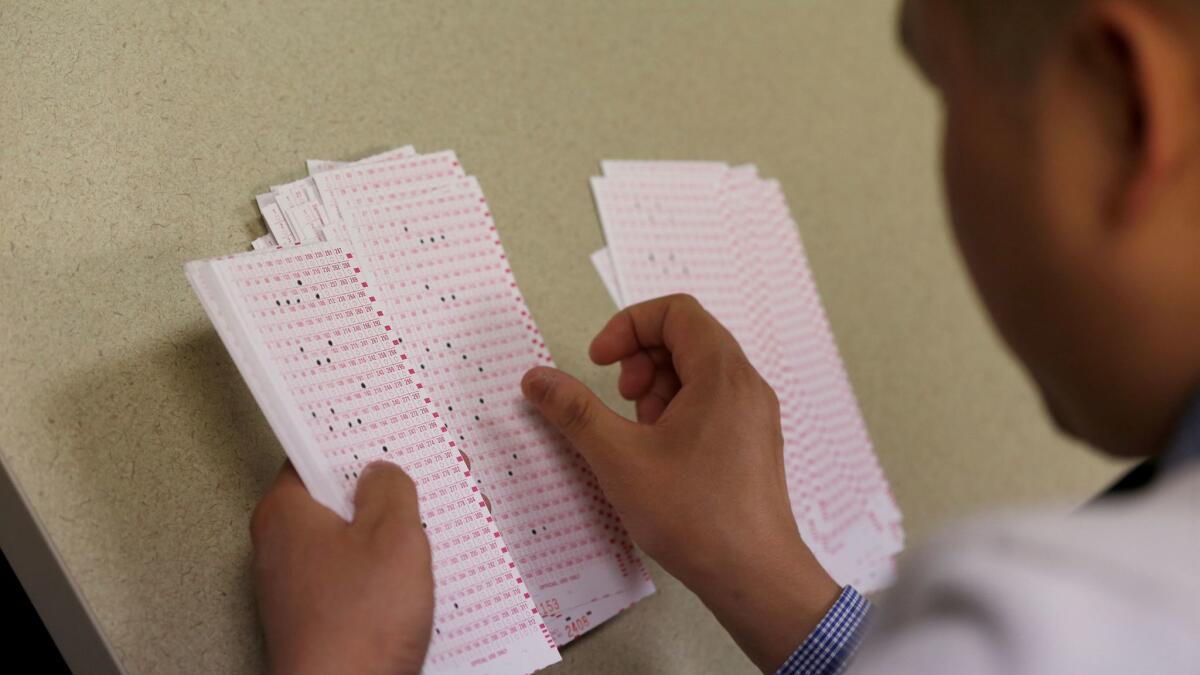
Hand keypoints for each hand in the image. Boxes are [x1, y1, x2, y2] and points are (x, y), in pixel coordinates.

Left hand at [250, 461, 433, 674]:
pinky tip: (423, 576)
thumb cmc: (358, 626)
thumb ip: (391, 489)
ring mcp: (299, 586)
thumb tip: (384, 473)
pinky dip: (388, 573)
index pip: (315, 454)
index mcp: (286, 513)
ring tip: (440, 528)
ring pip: (352, 540)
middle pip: (339, 498)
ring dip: (395, 534)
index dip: (358, 441)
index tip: (390, 433)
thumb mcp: (394, 535)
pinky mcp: (321, 618)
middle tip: (430, 481)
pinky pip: (357, 579)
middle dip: (389, 492)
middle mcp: (282, 547)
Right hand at [521, 294, 839, 672]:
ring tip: (638, 435)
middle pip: (689, 338)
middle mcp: (747, 385)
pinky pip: (713, 404)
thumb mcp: (619, 458)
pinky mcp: (753, 444)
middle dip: (642, 360)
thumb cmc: (694, 516)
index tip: (599, 362)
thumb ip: (574, 411)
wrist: (755, 576)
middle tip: (620, 401)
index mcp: (723, 374)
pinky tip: (660, 457)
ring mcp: (755, 415)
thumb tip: (536, 378)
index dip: (628, 326)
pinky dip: (679, 413)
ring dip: (658, 390)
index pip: (676, 311)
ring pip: (700, 373)